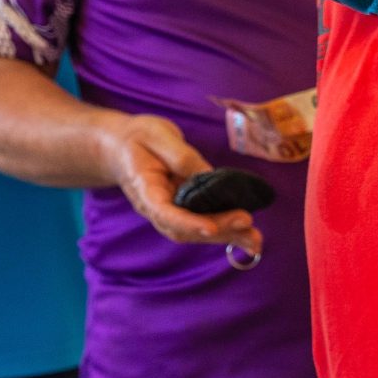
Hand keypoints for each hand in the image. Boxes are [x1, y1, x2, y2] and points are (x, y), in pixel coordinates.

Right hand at [102, 114, 261, 255]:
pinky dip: (225, 231)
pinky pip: (203, 224)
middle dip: (216, 229)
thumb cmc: (138, 137)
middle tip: (246, 222)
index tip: (209, 227)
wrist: (123, 146)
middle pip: (184, 229)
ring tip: (255, 241)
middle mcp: (155, 208)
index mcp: (144, 189)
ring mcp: (169, 212)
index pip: (163, 211)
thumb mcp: (158, 135)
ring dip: (226, 237)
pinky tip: (247, 236)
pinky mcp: (183, 209)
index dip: (187, 222)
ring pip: (196, 232)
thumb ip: (182, 156)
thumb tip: (210, 178)